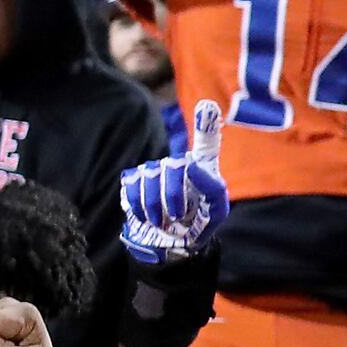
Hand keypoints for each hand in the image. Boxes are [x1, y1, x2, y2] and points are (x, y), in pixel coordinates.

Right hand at [119, 100, 228, 263]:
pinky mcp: (132, 180)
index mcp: (204, 166)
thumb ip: (213, 188)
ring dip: (157, 206)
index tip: (207, 105)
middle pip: (173, 167)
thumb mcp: (216, 212)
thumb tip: (191, 165)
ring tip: (163, 220)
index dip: (205, 123)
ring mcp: (153, 170)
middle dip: (174, 196)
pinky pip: (130, 186)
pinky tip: (147, 217)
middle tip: (179, 216)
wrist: (170, 241)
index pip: (206, 140)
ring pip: (149, 178)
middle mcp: (178, 162)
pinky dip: (139, 207)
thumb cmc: (199, 222)